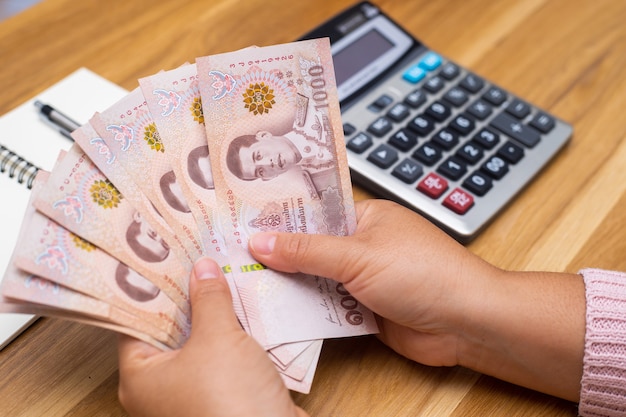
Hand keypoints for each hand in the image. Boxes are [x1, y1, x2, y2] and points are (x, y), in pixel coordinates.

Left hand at [117, 257, 308, 416]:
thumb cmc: (230, 401)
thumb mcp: (217, 339)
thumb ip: (209, 299)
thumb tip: (202, 268)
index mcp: (140, 377)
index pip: (135, 320)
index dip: (150, 287)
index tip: (163, 257)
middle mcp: (160, 388)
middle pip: (169, 329)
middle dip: (187, 295)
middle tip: (196, 259)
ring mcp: (192, 393)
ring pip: (198, 342)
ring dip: (212, 313)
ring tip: (221, 273)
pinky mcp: (222, 395)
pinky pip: (221, 356)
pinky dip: (231, 334)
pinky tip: (242, 306)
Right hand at [249, 199, 584, 400]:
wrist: (466, 323)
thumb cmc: (424, 274)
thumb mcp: (358, 255)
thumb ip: (307, 251)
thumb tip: (260, 241)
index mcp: (365, 216)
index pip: (314, 211)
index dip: (279, 216)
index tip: (241, 220)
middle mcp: (362, 245)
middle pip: (310, 248)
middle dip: (278, 255)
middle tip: (231, 255)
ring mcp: (363, 278)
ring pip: (316, 279)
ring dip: (289, 285)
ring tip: (242, 282)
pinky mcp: (364, 308)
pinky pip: (327, 307)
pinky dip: (307, 310)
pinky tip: (275, 312)